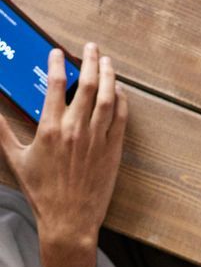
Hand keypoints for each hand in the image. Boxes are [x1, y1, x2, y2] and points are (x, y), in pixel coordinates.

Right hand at [0, 44, 125, 247]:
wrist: (69, 219)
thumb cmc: (41, 191)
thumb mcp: (14, 158)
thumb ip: (0, 131)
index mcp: (50, 128)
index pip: (54, 85)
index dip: (57, 64)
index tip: (57, 52)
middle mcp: (76, 129)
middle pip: (87, 86)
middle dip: (90, 62)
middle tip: (90, 47)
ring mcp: (98, 139)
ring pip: (108, 98)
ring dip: (109, 76)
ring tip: (106, 61)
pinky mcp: (114, 150)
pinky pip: (121, 118)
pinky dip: (121, 101)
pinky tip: (119, 91)